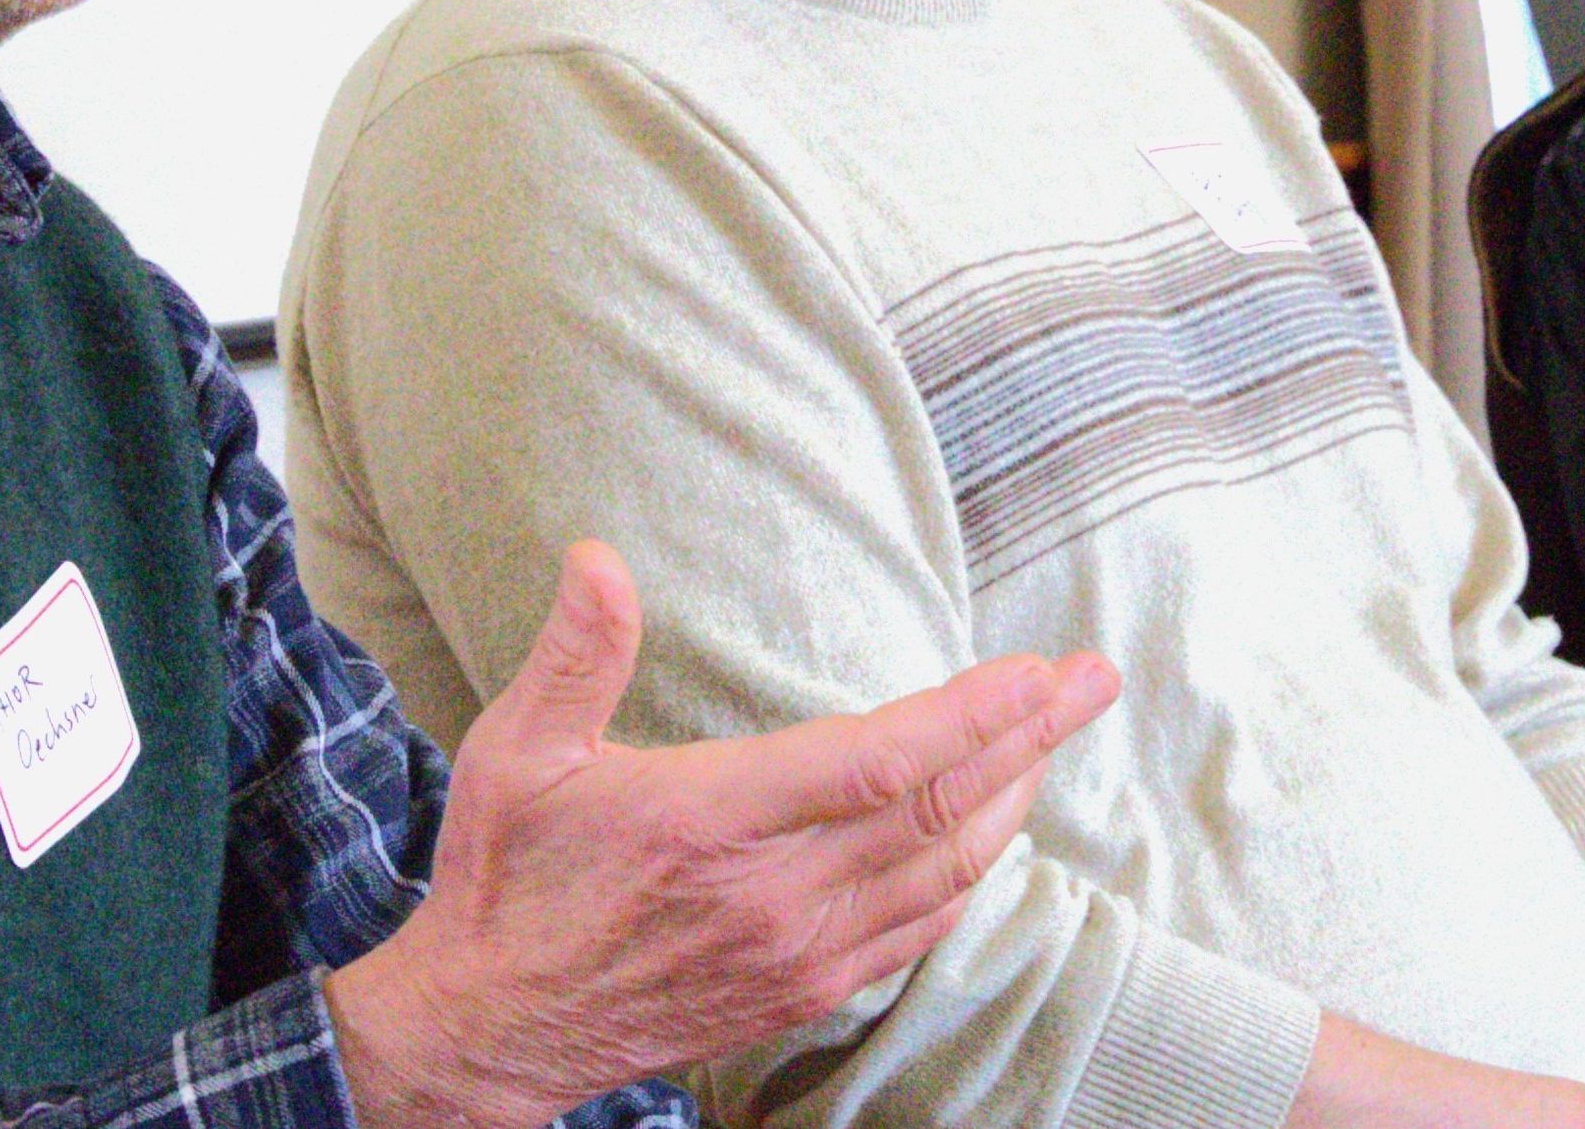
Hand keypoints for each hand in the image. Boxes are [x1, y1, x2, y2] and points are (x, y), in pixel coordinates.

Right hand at [326, 541, 1118, 1128]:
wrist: (491, 1028)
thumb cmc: (505, 876)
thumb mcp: (515, 753)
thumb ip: (575, 653)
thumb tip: (598, 556)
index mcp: (710, 822)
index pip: (877, 763)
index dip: (972, 716)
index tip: (1041, 671)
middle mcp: (772, 895)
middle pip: (940, 812)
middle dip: (1030, 738)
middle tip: (1093, 678)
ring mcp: (797, 953)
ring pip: (944, 873)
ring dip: (1013, 800)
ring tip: (1054, 735)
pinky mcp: (802, 991)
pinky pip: (918, 929)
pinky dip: (970, 874)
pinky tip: (993, 832)